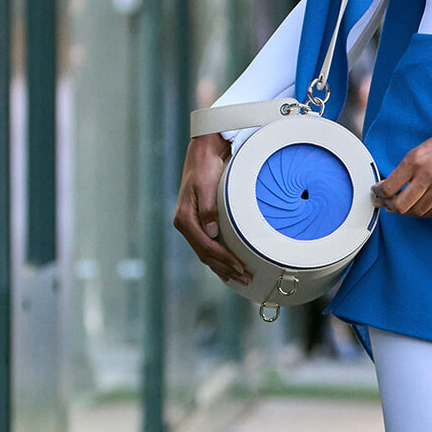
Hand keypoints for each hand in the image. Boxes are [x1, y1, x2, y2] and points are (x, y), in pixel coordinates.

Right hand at [173, 133, 251, 285]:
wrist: (202, 153)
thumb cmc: (206, 167)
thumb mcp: (207, 185)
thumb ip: (209, 209)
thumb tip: (212, 233)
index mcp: (185, 219)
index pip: (206, 246)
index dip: (224, 259)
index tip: (240, 268)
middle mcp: (185, 224)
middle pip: (206, 254)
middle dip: (226, 268)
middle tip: (246, 278)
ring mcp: (191, 225)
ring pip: (206, 253)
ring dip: (223, 267)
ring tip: (240, 277)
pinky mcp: (198, 223)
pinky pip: (207, 246)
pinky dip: (218, 258)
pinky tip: (228, 266)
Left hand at [373, 102, 431, 217]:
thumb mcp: (421, 148)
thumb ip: (407, 169)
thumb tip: (392, 187)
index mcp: (415, 160)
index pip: (389, 187)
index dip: (380, 195)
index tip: (378, 194)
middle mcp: (428, 174)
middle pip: (401, 205)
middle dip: (391, 208)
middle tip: (387, 205)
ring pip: (418, 211)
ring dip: (408, 212)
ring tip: (404, 208)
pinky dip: (425, 212)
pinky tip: (420, 208)